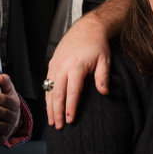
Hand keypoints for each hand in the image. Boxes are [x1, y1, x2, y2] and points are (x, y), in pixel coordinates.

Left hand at [0, 74, 20, 143]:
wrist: (13, 118)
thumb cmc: (6, 101)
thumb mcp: (8, 90)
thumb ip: (5, 82)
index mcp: (13, 103)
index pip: (5, 99)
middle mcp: (12, 115)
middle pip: (4, 113)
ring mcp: (8, 126)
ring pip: (3, 126)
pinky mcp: (4, 136)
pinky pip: (1, 140)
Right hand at [44, 14, 111, 128]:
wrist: (87, 27)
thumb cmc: (97, 44)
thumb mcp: (105, 60)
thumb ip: (103, 77)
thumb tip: (104, 92)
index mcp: (76, 66)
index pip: (72, 92)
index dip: (70, 108)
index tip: (70, 120)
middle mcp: (63, 66)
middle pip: (57, 94)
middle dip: (57, 112)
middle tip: (58, 126)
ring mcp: (55, 64)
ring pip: (49, 90)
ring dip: (49, 106)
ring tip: (52, 120)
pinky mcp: (52, 63)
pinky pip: (47, 83)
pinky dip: (47, 96)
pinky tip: (49, 105)